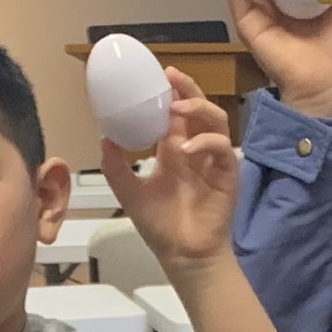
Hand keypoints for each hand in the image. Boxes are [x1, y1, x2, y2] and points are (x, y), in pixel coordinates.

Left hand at [98, 76, 239, 274]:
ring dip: (198, 108)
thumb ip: (116, 166)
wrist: (183, 255)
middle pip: (197, 107)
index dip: (167, 92)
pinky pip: (223, 148)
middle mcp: (194, 149)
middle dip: (186, 88)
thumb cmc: (160, 226)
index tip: (153, 76)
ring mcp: (213, 159)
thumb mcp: (129, 193)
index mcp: (173, 149)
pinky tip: (186, 149)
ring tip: (178, 107)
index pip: (173, 113)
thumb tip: (104, 137)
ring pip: (215, 120)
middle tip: (170, 76)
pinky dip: (206, 142)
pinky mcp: (227, 173)